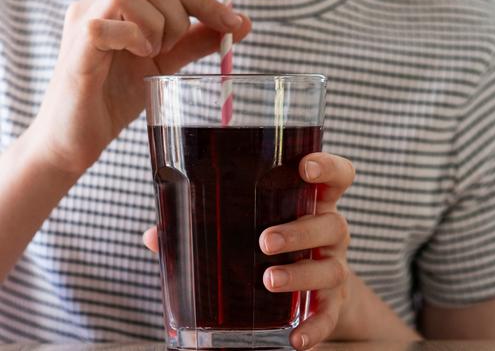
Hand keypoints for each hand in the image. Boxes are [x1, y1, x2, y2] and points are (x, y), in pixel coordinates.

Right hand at [33, 0, 250, 175]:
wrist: (78, 136)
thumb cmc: (116, 96)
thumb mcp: (166, 63)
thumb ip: (196, 41)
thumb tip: (241, 24)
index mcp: (120, 0)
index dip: (205, 0)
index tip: (235, 24)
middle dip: (180, 19)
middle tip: (171, 51)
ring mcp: (83, 17)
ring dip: (156, 29)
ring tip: (149, 55)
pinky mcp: (75, 42)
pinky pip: (109, 24)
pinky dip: (132, 39)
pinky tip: (133, 57)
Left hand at [142, 152, 354, 349]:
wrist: (312, 290)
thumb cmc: (273, 246)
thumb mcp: (248, 228)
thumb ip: (205, 226)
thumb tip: (153, 235)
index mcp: (310, 204)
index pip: (336, 177)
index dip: (328, 168)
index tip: (306, 167)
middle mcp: (329, 232)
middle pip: (331, 224)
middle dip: (299, 231)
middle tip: (265, 241)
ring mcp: (334, 267)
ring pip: (332, 268)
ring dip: (300, 274)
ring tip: (268, 280)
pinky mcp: (332, 303)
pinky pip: (329, 316)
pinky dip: (316, 328)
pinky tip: (297, 340)